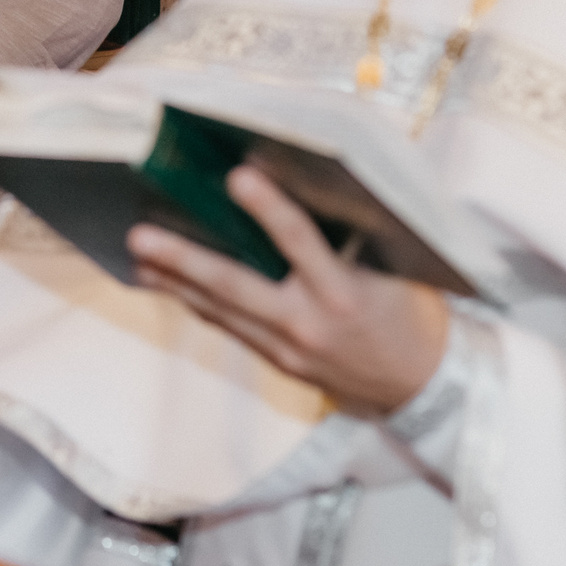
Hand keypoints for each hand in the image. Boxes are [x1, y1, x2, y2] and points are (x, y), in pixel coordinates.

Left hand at [125, 165, 448, 417]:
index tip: (237, 176)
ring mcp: (291, 348)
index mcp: (345, 292)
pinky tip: (174, 288)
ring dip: (177, 284)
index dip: (268, 208)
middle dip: (184, 261)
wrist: (428, 389)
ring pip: (223, 311)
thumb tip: (310, 188)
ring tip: (137, 260)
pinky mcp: (282, 364)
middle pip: (236, 286)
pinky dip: (202, 306)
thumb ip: (352, 237)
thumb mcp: (397, 270)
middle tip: (141, 238)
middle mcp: (310, 322)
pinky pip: (234, 329)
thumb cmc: (415, 315)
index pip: (300, 240)